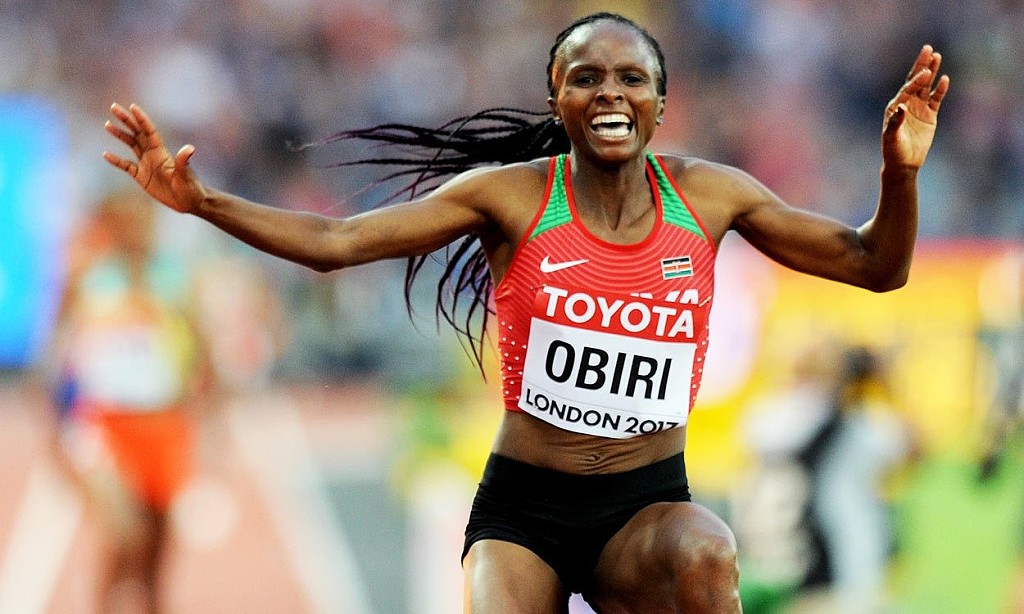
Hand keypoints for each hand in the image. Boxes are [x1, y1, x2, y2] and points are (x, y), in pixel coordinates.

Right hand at [103, 103, 205, 213]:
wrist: (189, 202)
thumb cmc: (191, 187)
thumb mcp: (186, 174)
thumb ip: (183, 161)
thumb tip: (190, 148)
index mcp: (162, 152)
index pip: (149, 131)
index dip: (141, 118)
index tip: (132, 106)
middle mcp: (153, 154)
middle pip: (137, 132)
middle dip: (126, 120)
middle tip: (113, 107)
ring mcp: (147, 164)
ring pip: (131, 144)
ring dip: (120, 134)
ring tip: (108, 124)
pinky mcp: (142, 176)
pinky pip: (126, 165)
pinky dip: (116, 160)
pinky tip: (105, 155)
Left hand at [881, 45, 949, 169]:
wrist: (903, 163)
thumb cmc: (893, 151)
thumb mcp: (891, 138)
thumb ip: (895, 122)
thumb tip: (902, 108)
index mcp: (895, 106)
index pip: (907, 89)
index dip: (916, 81)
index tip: (925, 72)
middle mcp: (907, 103)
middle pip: (916, 81)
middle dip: (921, 65)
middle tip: (928, 48)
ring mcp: (919, 108)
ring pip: (927, 86)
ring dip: (932, 72)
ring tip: (937, 56)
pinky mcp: (930, 115)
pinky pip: (936, 99)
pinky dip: (941, 89)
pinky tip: (945, 79)